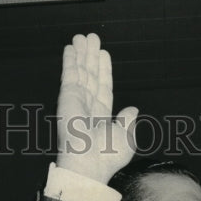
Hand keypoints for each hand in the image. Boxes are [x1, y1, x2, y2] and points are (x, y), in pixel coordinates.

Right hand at [55, 33, 137, 183]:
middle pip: (90, 75)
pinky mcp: (67, 97)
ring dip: (81, 53)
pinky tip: (71, 48)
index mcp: (102, 117)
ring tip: (82, 36)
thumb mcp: (126, 138)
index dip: (104, 70)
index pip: (103, 87)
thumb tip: (133, 110)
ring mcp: (77, 101)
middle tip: (92, 38)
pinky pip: (70, 74)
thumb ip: (128, 121)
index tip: (104, 54)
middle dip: (91, 56)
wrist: (88, 164)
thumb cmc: (107, 158)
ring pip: (80, 71)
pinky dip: (70, 60)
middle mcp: (88, 107)